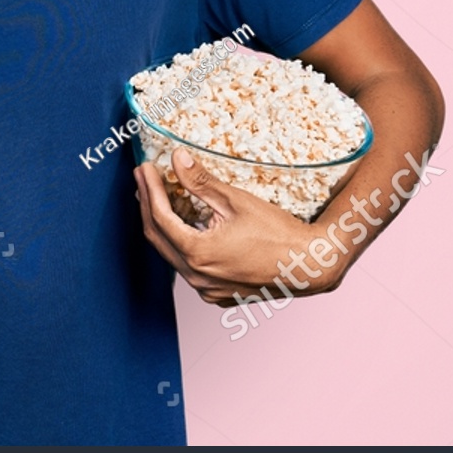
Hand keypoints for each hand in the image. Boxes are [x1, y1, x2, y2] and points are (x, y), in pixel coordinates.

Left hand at [135, 148, 344, 305]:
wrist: (309, 265)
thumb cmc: (278, 233)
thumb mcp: (237, 201)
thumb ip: (201, 181)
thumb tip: (177, 158)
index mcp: (198, 253)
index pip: (160, 216)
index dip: (150, 189)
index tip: (145, 169)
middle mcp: (197, 276)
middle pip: (158, 237)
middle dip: (148, 205)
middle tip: (144, 179)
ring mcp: (207, 289)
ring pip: (171, 255)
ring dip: (162, 226)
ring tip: (158, 199)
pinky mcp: (218, 294)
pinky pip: (189, 269)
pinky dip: (180, 246)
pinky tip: (183, 228)